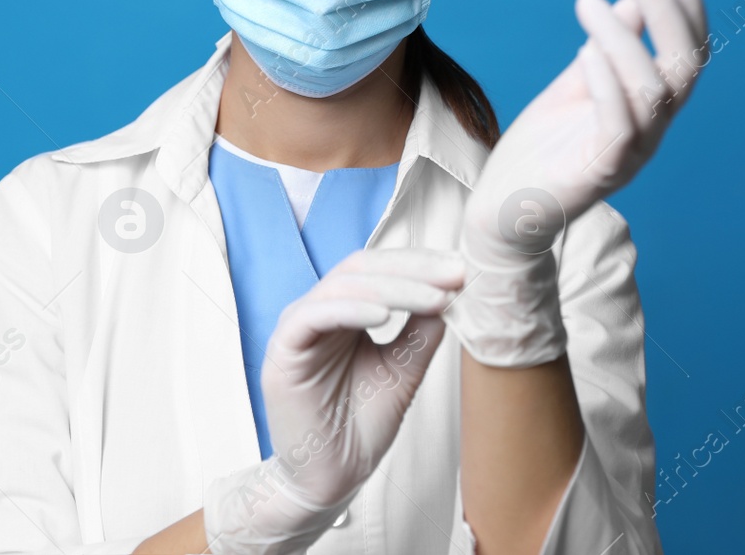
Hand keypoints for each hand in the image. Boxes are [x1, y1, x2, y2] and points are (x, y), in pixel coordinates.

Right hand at [203, 247, 464, 553]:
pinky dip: (350, 309)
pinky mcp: (282, 352)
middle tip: (454, 275)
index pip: (380, 269)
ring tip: (434, 298)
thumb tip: (448, 293)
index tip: (462, 270)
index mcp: (344, 311)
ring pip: (342, 285)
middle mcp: (318, 312)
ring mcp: (297, 329)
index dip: (420, 264)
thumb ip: (419, 333)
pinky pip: (312, 317)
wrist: (332, 479)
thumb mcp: (402, 371)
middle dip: (413, 268)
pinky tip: (384, 315)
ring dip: (393, 287)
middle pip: (362, 267)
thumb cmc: (360, 428)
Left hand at [466, 0, 708, 253]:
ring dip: (624, 40)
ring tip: (589, 3)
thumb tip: (631, 3)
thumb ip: (606, 50)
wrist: (504, 209)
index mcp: (650, 108)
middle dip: (666, 11)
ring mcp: (631, 154)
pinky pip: (618, 127)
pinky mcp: (600, 173)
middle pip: (683, 67)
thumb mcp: (575, 86)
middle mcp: (652, 130)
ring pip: (652, 92)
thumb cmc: (542, 149)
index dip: (686, 10)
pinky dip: (607, 85)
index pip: (689, 55)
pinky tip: (585, 51)